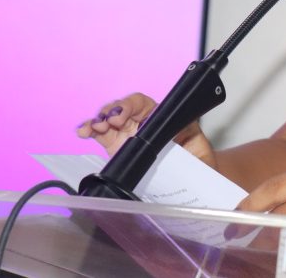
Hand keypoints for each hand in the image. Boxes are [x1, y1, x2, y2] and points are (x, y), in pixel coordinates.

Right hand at [76, 92, 216, 168]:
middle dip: (113, 110)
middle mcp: (146, 123)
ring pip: (111, 118)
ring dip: (99, 119)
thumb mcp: (201, 155)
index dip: (131, 106)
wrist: (192, 181)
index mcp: (166, 120)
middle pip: (126, 108)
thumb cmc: (198, 163)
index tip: (122, 115)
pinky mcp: (117, 146)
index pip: (146, 105)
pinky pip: (102, 133)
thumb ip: (194, 150)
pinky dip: (91, 129)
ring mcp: (130, 133)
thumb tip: (185, 146)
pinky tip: (84, 131)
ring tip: (92, 127)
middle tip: (108, 121)